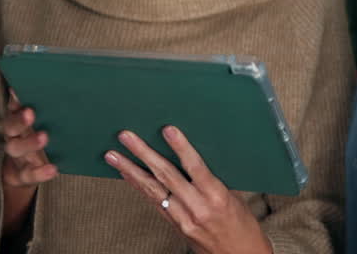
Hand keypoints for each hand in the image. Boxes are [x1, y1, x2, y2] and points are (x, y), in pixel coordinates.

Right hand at [1, 89, 57, 232]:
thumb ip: (45, 107)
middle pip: (11, 126)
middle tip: (30, 113)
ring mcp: (17, 157)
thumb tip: (58, 84)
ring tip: (44, 137)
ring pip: (16, 149)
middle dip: (20, 120)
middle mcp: (14, 136)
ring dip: (29, 143)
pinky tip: (53, 169)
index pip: (13, 107)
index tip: (19, 91)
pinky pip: (29, 174)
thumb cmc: (37, 139)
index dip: (15, 100)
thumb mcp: (42, 123)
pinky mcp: (22, 175)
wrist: (24, 173)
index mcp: (17, 121)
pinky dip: (40, 172)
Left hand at [104, 126, 272, 253]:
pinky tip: (127, 174)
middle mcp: (198, 208)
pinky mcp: (175, 226)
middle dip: (143, 153)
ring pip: (152, 190)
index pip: (196, 167)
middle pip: (166, 176)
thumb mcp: (234, 198)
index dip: (181, 148)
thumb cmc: (242, 227)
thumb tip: (190, 156)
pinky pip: (153, 202)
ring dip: (130, 170)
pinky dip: (138, 186)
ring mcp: (183, 219)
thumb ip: (212, 179)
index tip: (167, 130)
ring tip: (114, 156)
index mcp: (217, 197)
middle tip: (126, 136)